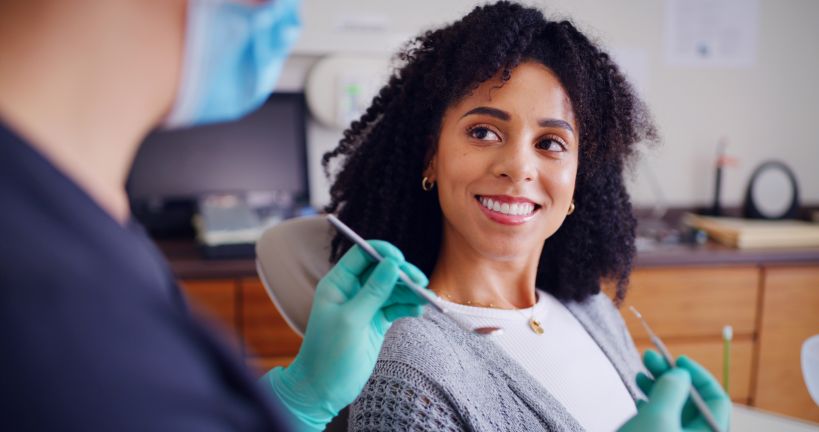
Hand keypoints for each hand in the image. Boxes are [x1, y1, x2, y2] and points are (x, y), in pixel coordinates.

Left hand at [262, 240, 427, 430]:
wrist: (324, 389)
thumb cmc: (329, 353)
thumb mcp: (352, 319)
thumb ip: (373, 290)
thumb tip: (393, 263)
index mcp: (338, 283)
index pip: (362, 255)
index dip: (382, 253)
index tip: (401, 261)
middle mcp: (352, 291)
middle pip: (382, 270)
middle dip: (402, 274)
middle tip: (421, 282)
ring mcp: (365, 307)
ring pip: (392, 290)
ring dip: (410, 292)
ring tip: (427, 299)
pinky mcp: (376, 323)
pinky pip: (395, 308)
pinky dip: (407, 307)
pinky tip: (418, 312)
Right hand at [618, 350, 731, 431]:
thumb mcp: (658, 416)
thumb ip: (672, 390)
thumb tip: (681, 373)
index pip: (717, 400)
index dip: (699, 376)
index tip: (678, 360)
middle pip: (692, 402)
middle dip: (671, 376)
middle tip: (648, 356)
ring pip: (674, 409)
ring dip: (658, 387)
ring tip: (639, 371)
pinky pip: (663, 421)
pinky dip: (652, 405)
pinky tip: (638, 396)